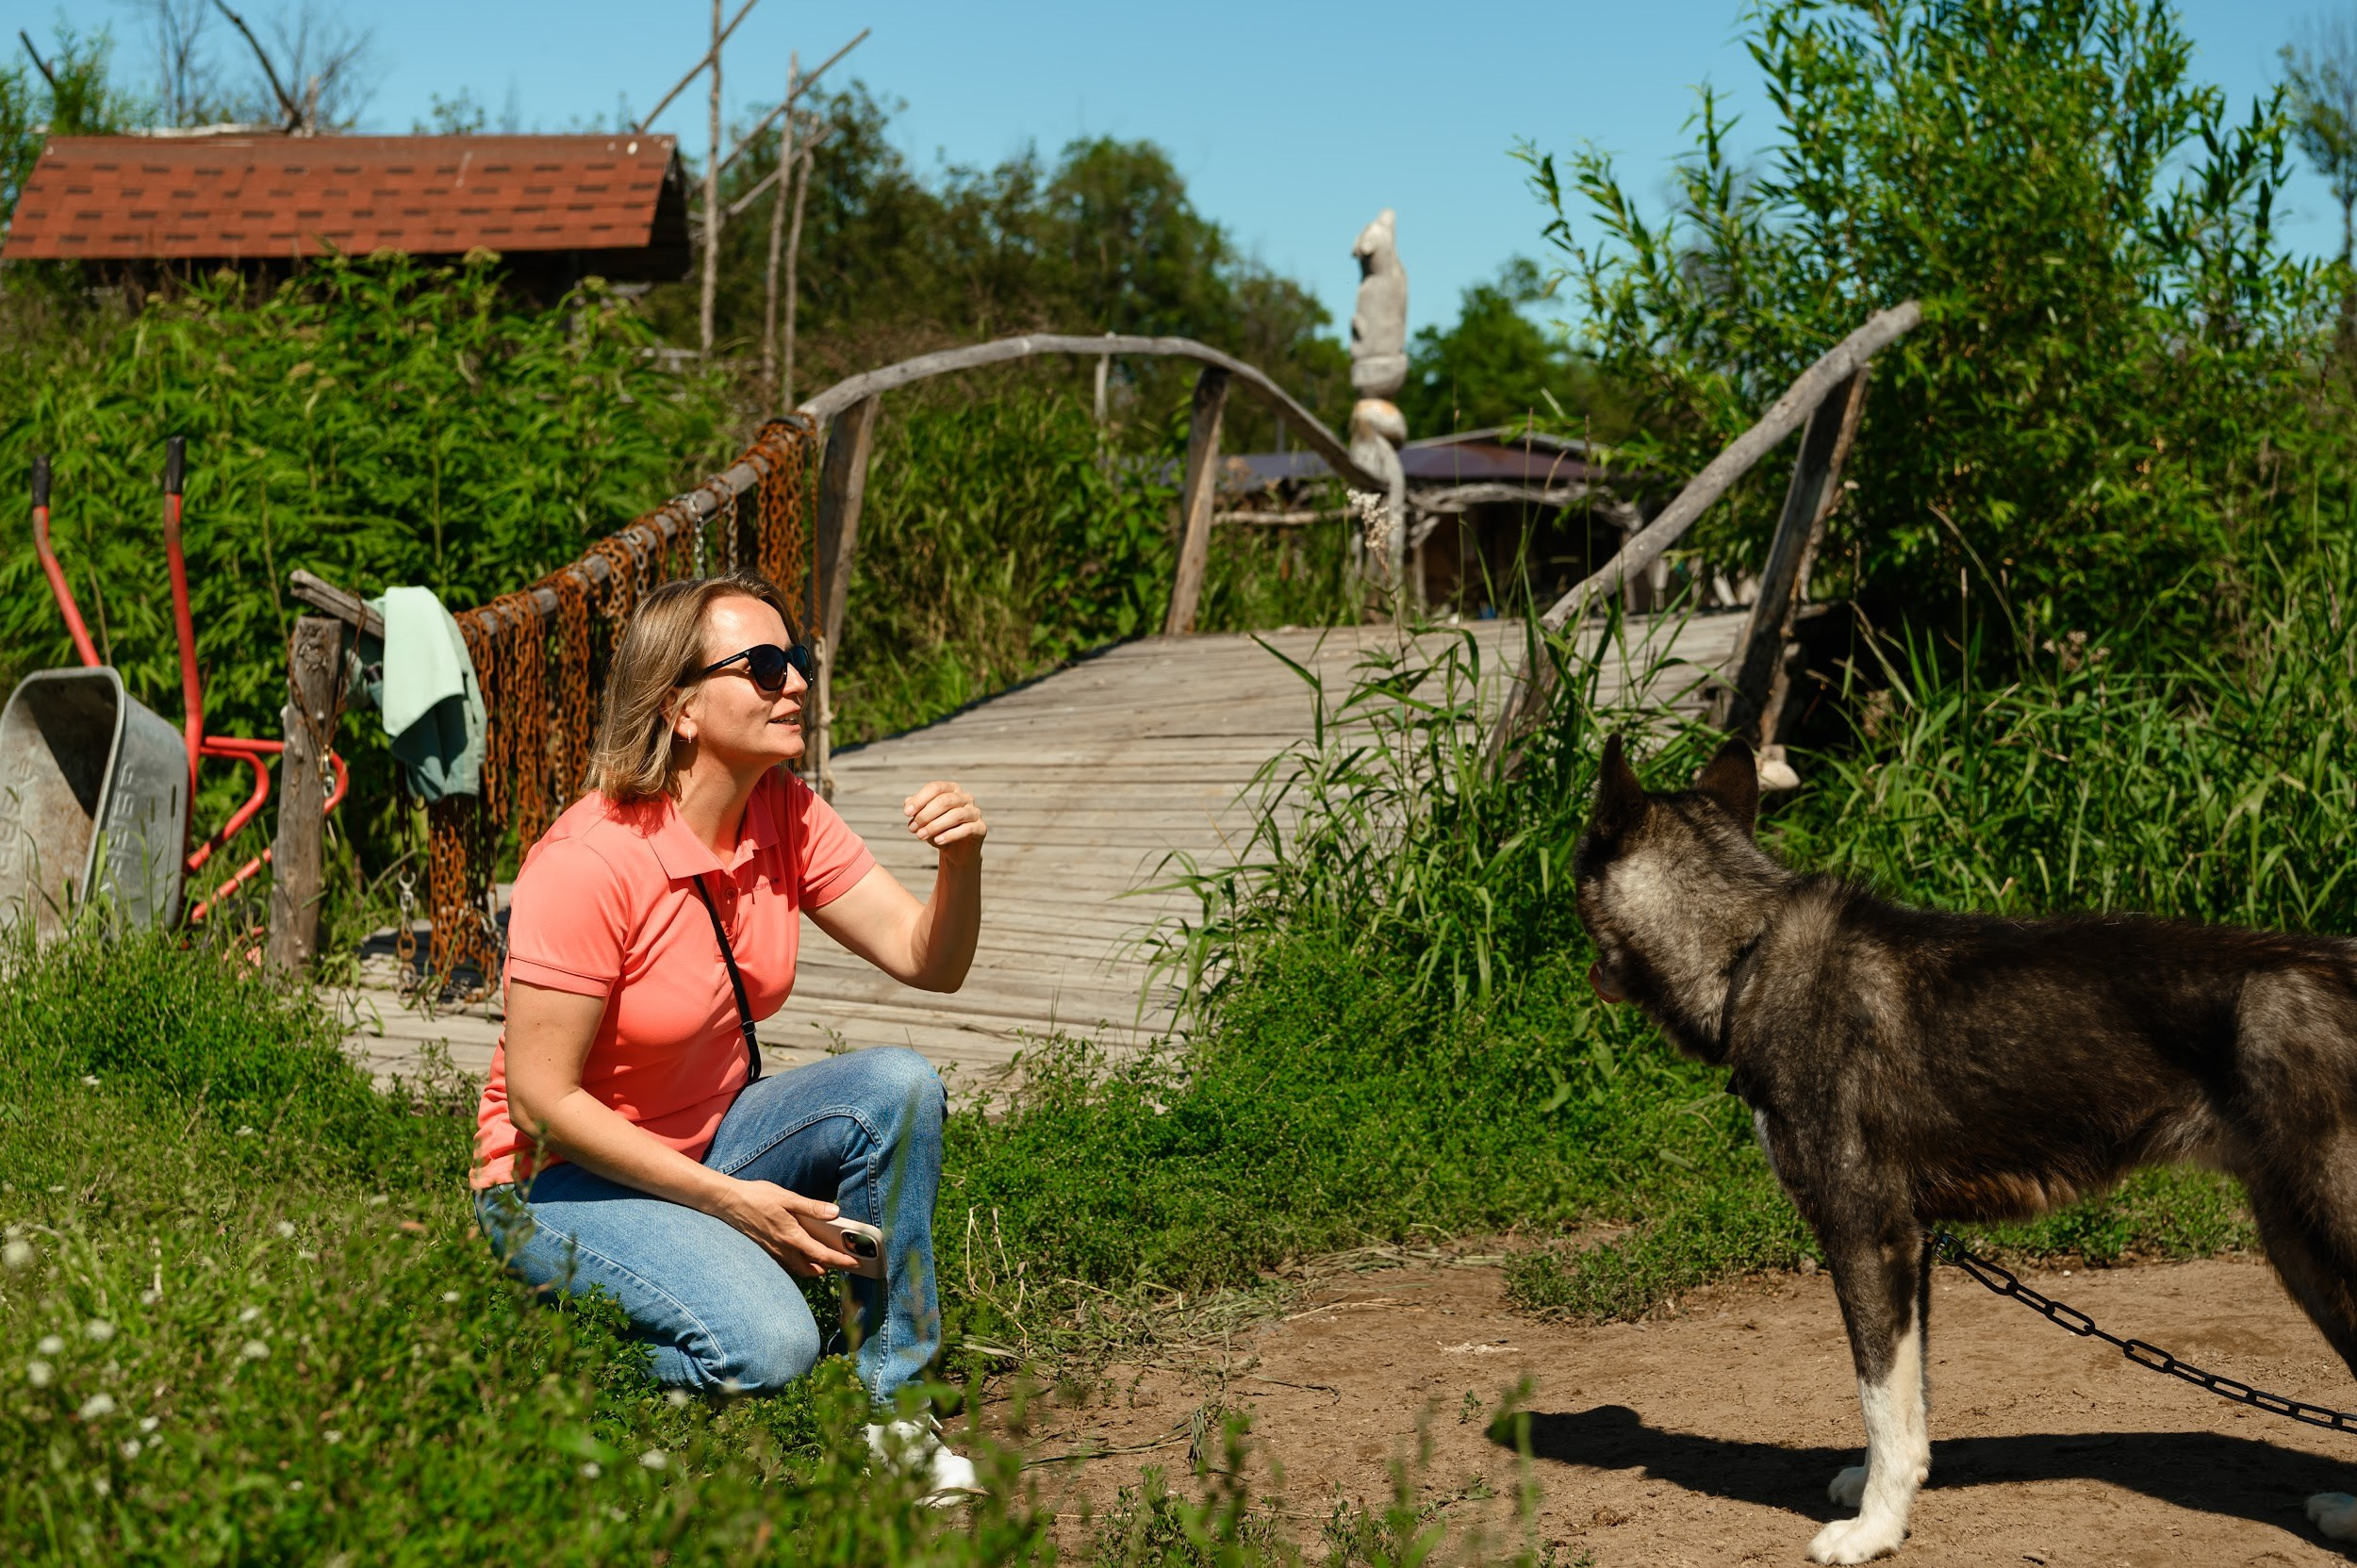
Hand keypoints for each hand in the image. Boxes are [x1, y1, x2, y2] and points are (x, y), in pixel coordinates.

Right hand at [713, 1178, 859, 1277]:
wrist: (728, 1202)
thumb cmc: (758, 1197)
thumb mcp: (787, 1197)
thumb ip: (811, 1207)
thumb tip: (835, 1213)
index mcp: (791, 1236)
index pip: (821, 1255)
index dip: (841, 1261)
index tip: (855, 1263)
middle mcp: (782, 1249)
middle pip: (810, 1269)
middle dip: (827, 1269)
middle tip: (841, 1260)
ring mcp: (772, 1252)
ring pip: (797, 1268)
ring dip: (812, 1267)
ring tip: (824, 1257)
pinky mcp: (765, 1250)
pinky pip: (785, 1263)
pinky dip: (797, 1262)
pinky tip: (801, 1249)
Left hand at [904, 780, 986, 863]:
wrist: (956, 852)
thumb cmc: (939, 831)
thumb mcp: (924, 820)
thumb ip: (917, 810)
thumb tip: (908, 802)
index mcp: (952, 789)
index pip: (936, 788)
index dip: (920, 799)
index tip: (906, 813)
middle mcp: (966, 797)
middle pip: (945, 800)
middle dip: (925, 814)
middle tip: (912, 828)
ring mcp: (975, 812)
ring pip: (955, 815)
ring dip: (935, 826)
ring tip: (921, 836)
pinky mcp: (981, 828)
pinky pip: (966, 829)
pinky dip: (949, 835)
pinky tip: (937, 841)